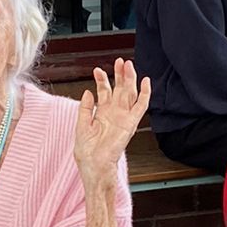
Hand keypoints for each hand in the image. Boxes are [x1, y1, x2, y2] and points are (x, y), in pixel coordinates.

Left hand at [75, 59, 150, 186]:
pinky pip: (141, 107)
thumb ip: (85, 108)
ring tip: (128, 65)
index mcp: (102, 114)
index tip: (97, 70)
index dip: (101, 80)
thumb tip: (88, 91)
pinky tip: (146, 82)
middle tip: (119, 61)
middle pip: (119, 89)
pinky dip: (145, 94)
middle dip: (119, 74)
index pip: (104, 92)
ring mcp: (123, 117)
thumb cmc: (87, 152)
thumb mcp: (81, 125)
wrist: (94, 165)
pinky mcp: (131, 123)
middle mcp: (114, 114)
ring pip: (130, 93)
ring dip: (130, 79)